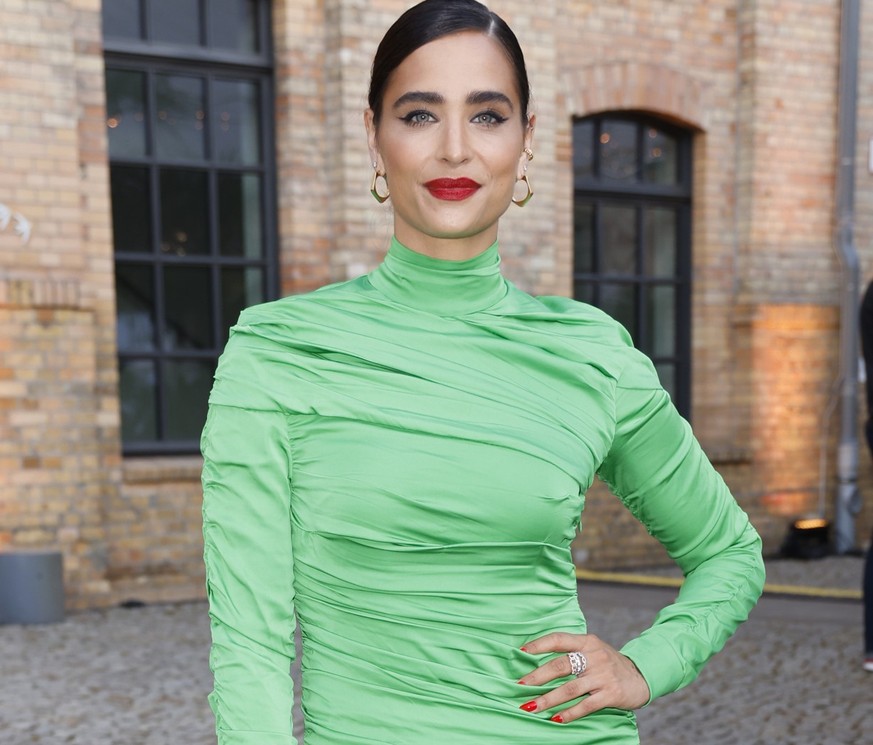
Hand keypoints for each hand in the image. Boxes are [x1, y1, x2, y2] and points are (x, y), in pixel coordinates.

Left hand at [516, 632, 650, 722]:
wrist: (640, 676)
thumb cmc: (608, 663)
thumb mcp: (593, 649)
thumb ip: (572, 651)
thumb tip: (539, 660)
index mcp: (587, 641)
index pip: (559, 639)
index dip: (539, 645)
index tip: (522, 652)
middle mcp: (594, 656)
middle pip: (561, 665)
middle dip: (538, 676)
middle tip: (520, 685)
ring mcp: (603, 676)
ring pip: (570, 689)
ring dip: (548, 699)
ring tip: (531, 707)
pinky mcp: (611, 694)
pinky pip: (586, 705)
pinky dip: (569, 713)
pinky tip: (556, 718)